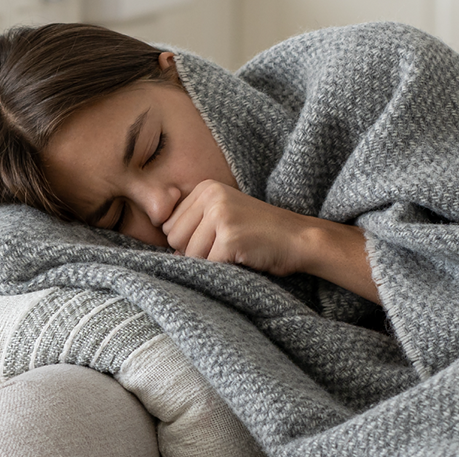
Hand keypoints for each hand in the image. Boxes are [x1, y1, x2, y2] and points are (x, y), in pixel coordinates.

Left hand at [163, 180, 380, 303]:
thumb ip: (192, 217)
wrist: (299, 238)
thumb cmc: (259, 232)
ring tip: (237, 252)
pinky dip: (222, 270)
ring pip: (189, 255)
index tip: (218, 237)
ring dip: (211, 263)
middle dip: (196, 252)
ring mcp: (221, 216)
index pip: (169, 224)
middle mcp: (211, 196)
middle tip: (228, 246)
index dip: (190, 240)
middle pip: (174, 239)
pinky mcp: (230, 238)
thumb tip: (159, 232)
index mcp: (206, 187)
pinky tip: (242, 258)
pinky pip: (207, 265)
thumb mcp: (224, 213)